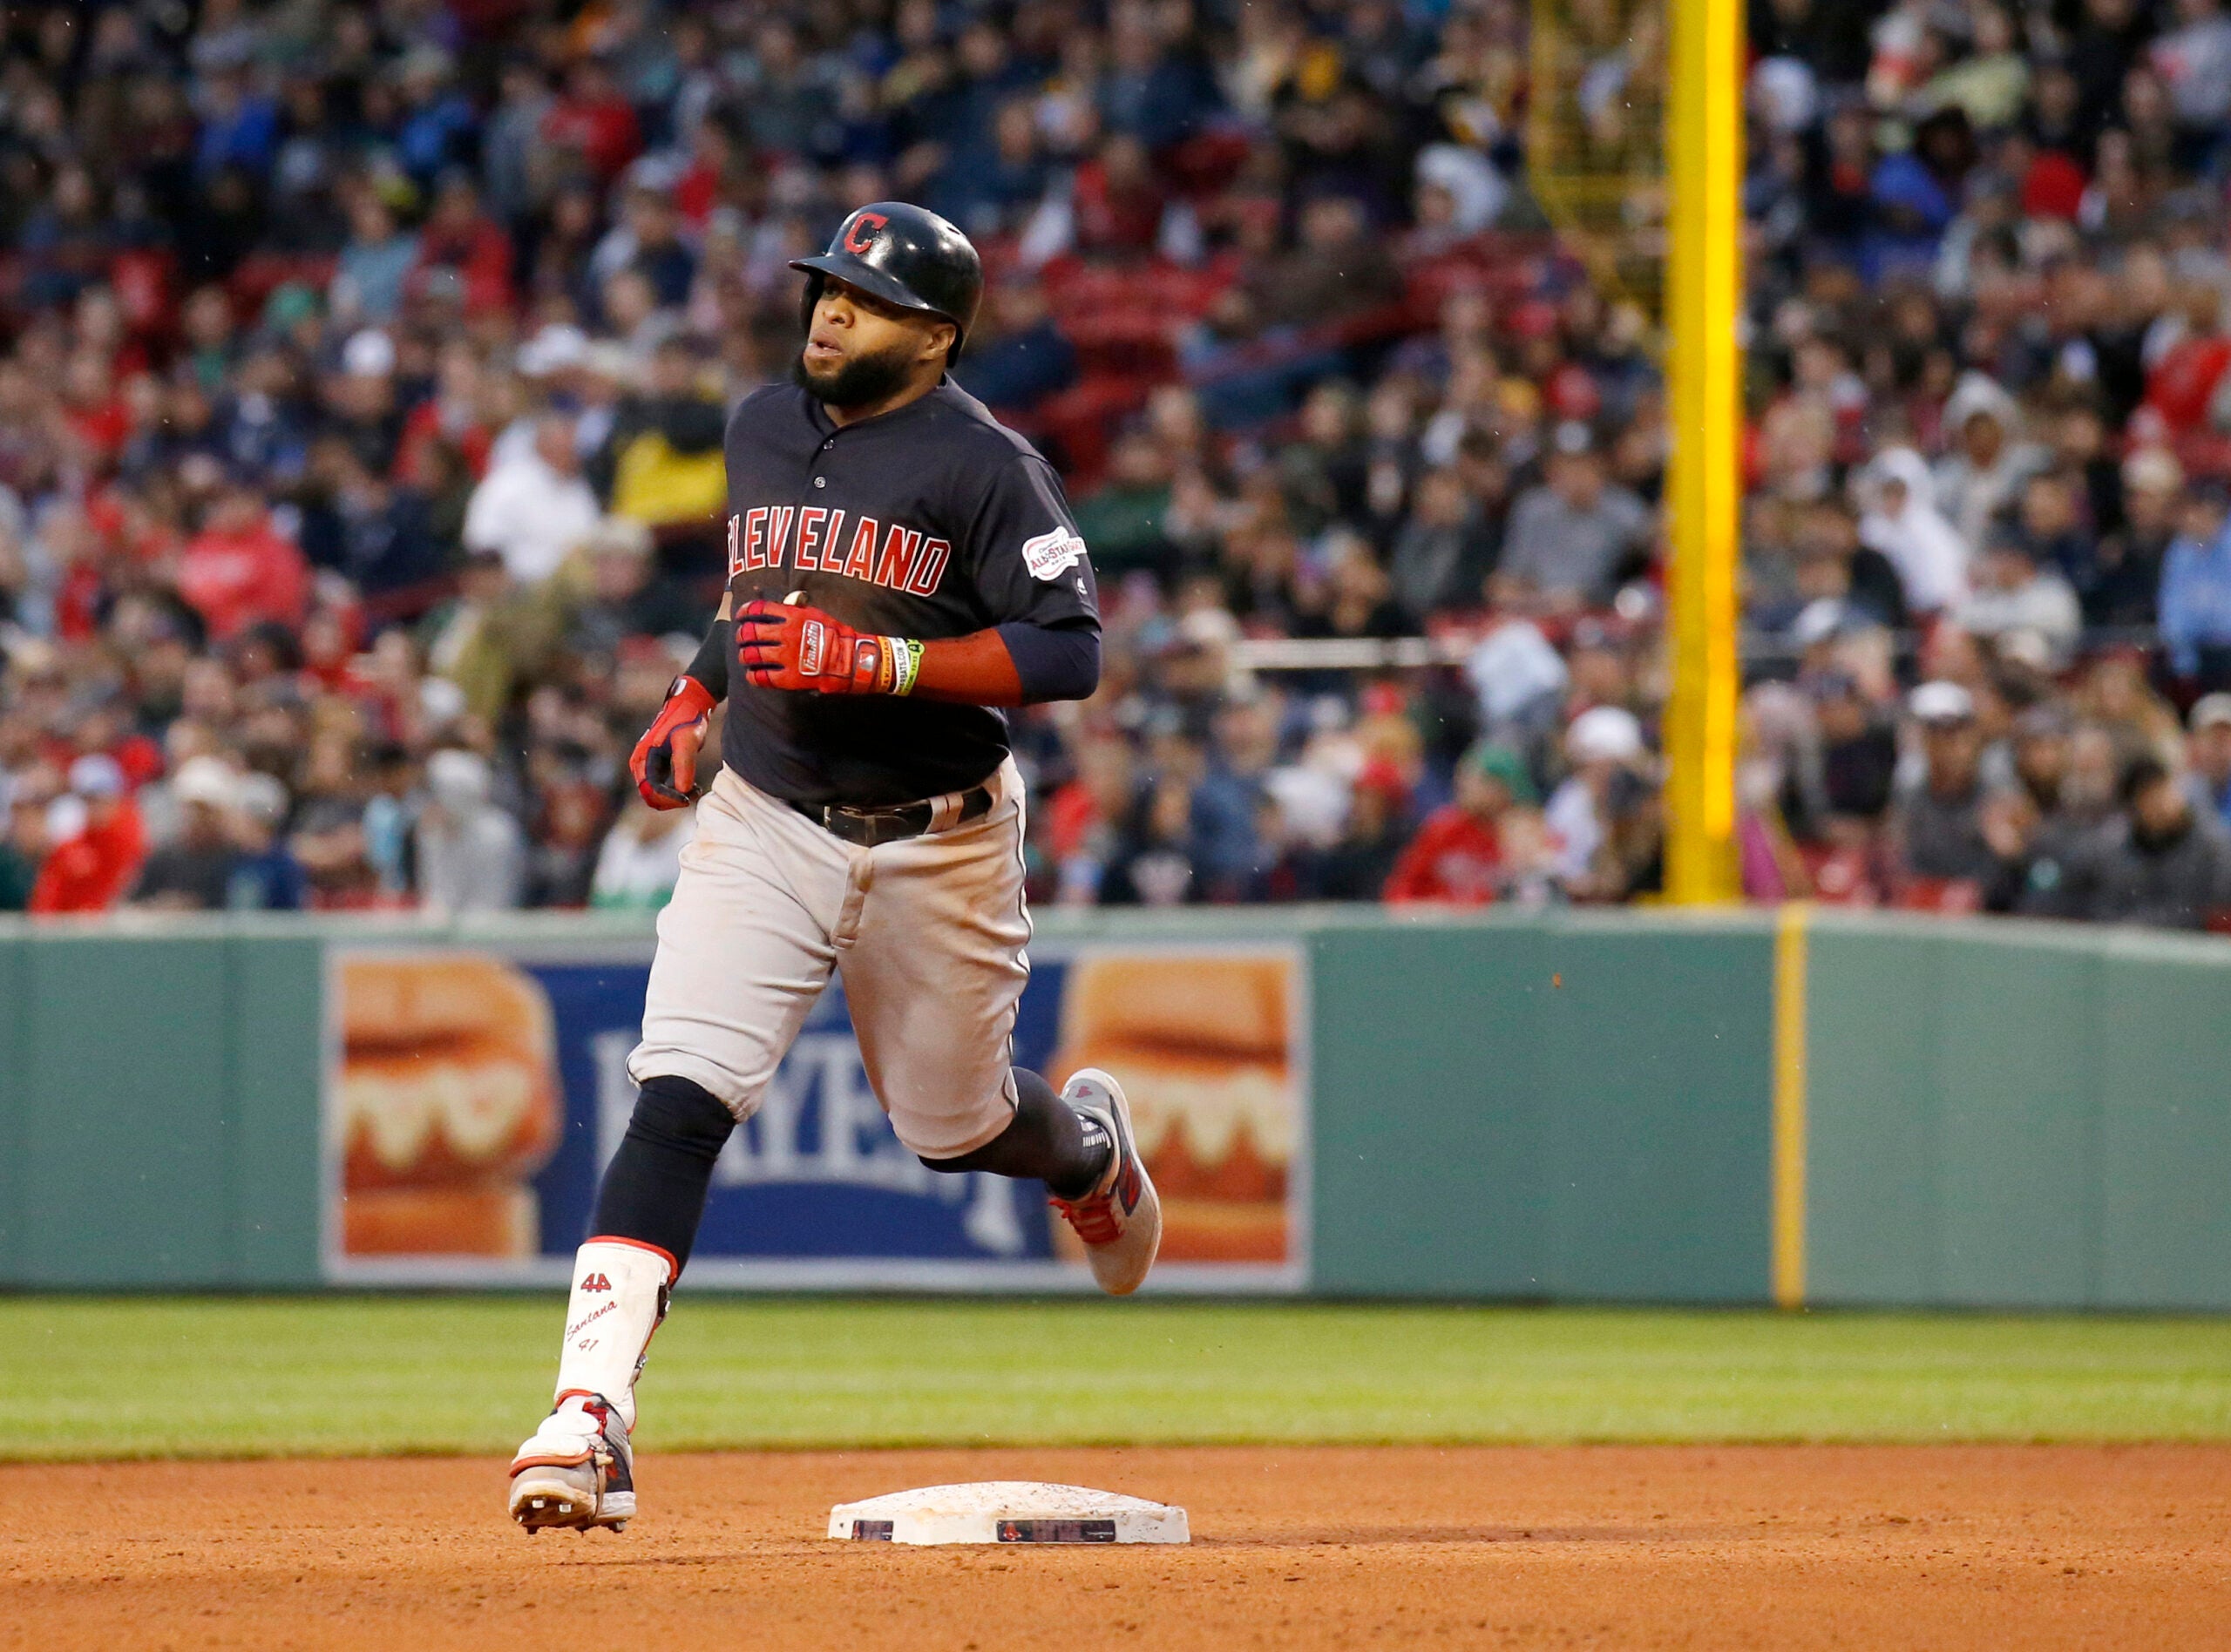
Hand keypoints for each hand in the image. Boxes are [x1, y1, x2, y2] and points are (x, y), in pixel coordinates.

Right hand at [630, 676, 716, 808]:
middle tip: (694, 793)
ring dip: (674, 799)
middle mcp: (640, 764)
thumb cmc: (687, 721)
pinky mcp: (657, 766)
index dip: (668, 798)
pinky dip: (676, 793)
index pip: (650, 790)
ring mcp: (647, 765)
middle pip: (649, 797)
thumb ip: (684, 766)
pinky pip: (662, 789)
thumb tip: (682, 791)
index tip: (688, 798)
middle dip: (671, 801)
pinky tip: (693, 786)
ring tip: (696, 789)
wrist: (689, 705)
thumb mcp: (688, 743)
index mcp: (642, 758)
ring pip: (655, 796)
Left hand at [736, 597, 899, 694]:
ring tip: (744, 657)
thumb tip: (783, 605)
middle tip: (741, 638)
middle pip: (751, 633)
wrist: (852, 660)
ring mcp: (786, 657)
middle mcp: (786, 635)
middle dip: (742, 635)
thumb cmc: (838, 636)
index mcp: (793, 616)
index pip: (759, 609)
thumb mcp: (817, 614)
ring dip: (744, 655)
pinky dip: (753, 677)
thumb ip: (797, 611)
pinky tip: (752, 675)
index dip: (745, 612)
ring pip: (752, 655)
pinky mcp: (788, 678)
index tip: (741, 615)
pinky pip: (762, 678)